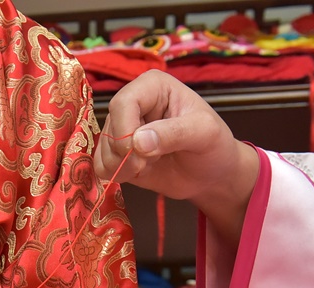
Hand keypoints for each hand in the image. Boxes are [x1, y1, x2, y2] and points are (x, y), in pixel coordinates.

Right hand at [95, 71, 259, 243]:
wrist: (211, 175)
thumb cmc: (213, 147)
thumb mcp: (205, 134)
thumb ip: (174, 133)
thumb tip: (138, 141)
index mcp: (152, 86)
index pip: (123, 103)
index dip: (127, 131)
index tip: (145, 153)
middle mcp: (132, 103)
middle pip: (110, 128)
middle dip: (126, 154)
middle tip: (149, 163)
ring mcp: (121, 128)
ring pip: (102, 150)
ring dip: (123, 166)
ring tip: (151, 164)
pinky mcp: (116, 152)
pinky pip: (100, 165)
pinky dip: (118, 174)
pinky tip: (140, 171)